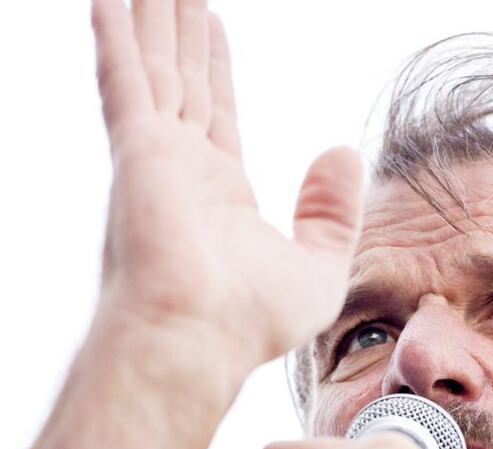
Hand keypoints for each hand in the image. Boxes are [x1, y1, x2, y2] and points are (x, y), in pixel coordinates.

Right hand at [91, 0, 362, 373]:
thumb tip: (343, 154)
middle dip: (179, 31)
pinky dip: (117, 36)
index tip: (210, 27)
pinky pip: (126, 78)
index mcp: (220, 196)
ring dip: (153, 20)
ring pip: (155, 68)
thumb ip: (333, 213)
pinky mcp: (139, 152)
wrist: (201, 340)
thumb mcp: (320, 268)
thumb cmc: (255, 321)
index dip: (213, 68)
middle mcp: (183, 172)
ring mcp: (157, 159)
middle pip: (182, 82)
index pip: (216, 115)